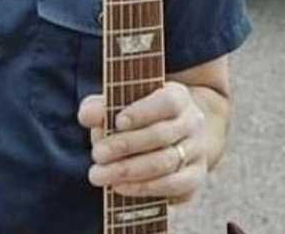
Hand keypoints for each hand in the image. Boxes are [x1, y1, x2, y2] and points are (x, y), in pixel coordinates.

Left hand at [78, 82, 206, 202]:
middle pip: (161, 135)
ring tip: (100, 175)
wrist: (176, 138)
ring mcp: (197, 151)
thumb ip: (102, 107)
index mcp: (178, 97)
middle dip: (126, 146)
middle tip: (97, 155)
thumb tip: (87, 115)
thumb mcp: (123, 106)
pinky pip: (175, 186)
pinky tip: (121, 187)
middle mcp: (192, 123)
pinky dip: (146, 188)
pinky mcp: (195, 177)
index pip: (167, 102)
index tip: (118, 122)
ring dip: (130, 171)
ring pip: (166, 162)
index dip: (143, 112)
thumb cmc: (141, 119)